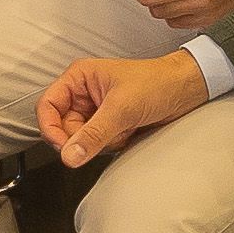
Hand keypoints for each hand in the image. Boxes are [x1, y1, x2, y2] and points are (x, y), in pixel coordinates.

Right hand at [36, 51, 209, 166]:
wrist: (185, 90)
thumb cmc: (158, 82)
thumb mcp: (123, 108)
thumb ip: (94, 134)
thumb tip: (70, 155)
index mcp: (79, 78)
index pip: (48, 106)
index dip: (50, 128)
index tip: (62, 146)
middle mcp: (84, 94)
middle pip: (63, 128)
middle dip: (84, 138)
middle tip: (104, 135)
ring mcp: (97, 111)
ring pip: (81, 140)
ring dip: (101, 142)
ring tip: (122, 128)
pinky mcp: (109, 125)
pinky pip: (97, 145)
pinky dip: (111, 144)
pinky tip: (127, 133)